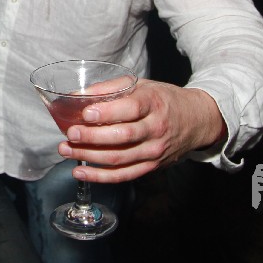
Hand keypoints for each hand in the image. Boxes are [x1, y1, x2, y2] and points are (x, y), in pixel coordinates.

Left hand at [56, 80, 225, 182]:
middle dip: (92, 137)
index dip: (107, 113)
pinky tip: (80, 172)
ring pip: (119, 158)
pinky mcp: (151, 166)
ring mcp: (154, 151)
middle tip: (70, 134)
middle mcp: (156, 129)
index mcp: (153, 104)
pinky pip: (123, 175)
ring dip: (88, 156)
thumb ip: (110, 89)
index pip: (130, 110)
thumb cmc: (163, 100)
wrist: (196, 121)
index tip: (85, 114)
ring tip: (66, 150)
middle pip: (122, 137)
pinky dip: (99, 176)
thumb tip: (77, 95)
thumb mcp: (142, 86)